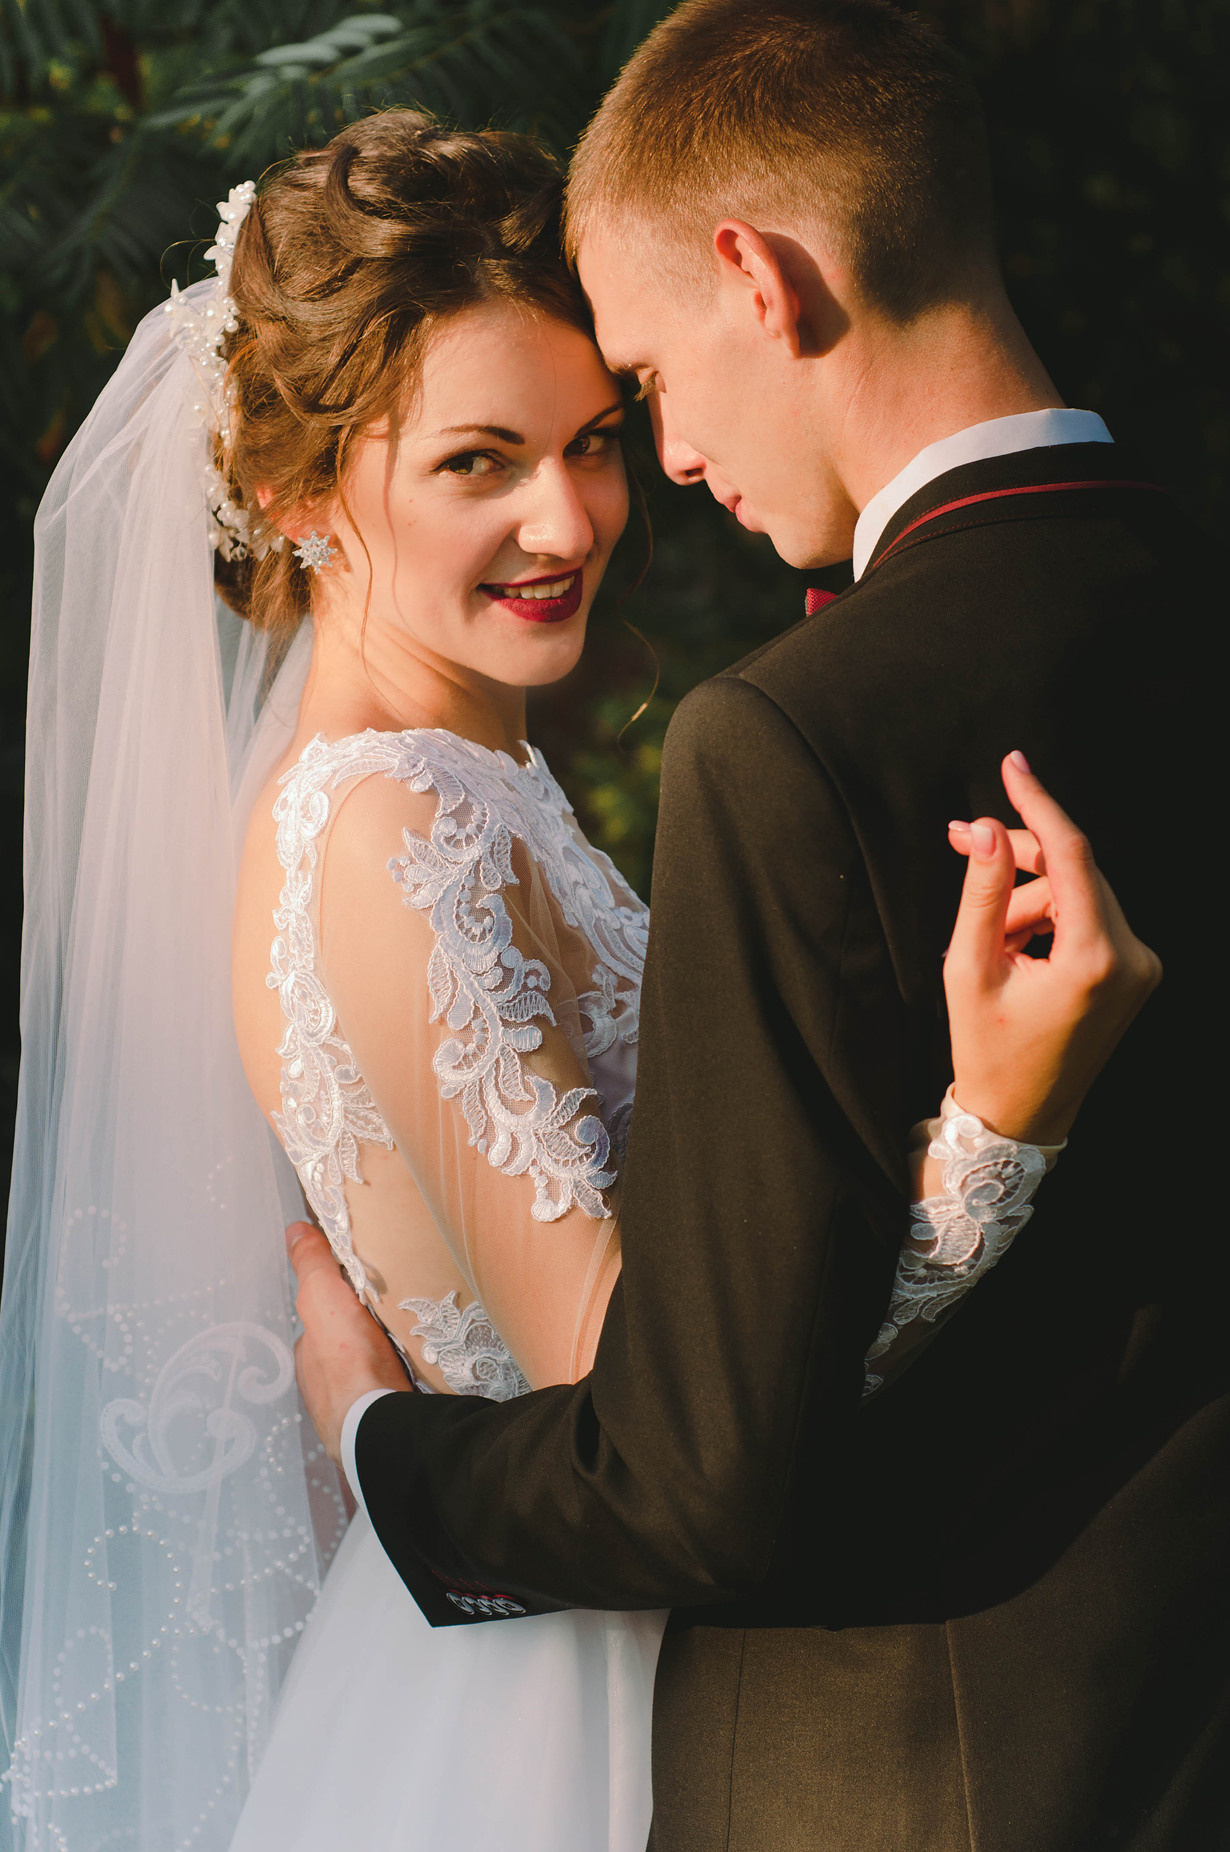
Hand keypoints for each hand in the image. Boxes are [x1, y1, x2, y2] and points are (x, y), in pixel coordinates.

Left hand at [286, 1222, 411, 1464]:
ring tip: (413, 1349)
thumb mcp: (324, 1297)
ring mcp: (347, 1410)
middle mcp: (322, 1386)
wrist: (378, 1425)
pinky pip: (386, 1397)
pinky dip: (397, 1387)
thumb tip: (294, 1230)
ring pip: (365, 1376)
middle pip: (344, 1350)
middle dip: (363, 1337)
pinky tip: (415, 1379)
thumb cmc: (347, 1362)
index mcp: (309, 1356)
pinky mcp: (376, 1427)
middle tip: (395, 1320)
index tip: (365, 1290)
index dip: (339, 1303)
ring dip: (382, 1364)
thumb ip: (313, 1264)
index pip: (321, 1321)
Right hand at [943, 751, 1161, 1146]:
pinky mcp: (1137, 971)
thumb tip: (993, 829)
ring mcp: (1141, 966)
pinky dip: (1047, 919)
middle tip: (963, 840)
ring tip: (985, 941)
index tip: (1013, 766)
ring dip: (1027, 899)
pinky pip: (1089, 917)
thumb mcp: (968, 968)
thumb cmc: (988, 1049)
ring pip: (1077, 893)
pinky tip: (1013, 947)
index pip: (1071, 854)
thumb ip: (982, 893)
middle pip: (1074, 870)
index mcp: (1094, 960)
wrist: (1022, 1113)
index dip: (1038, 804)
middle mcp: (1133, 959)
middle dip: (1016, 858)